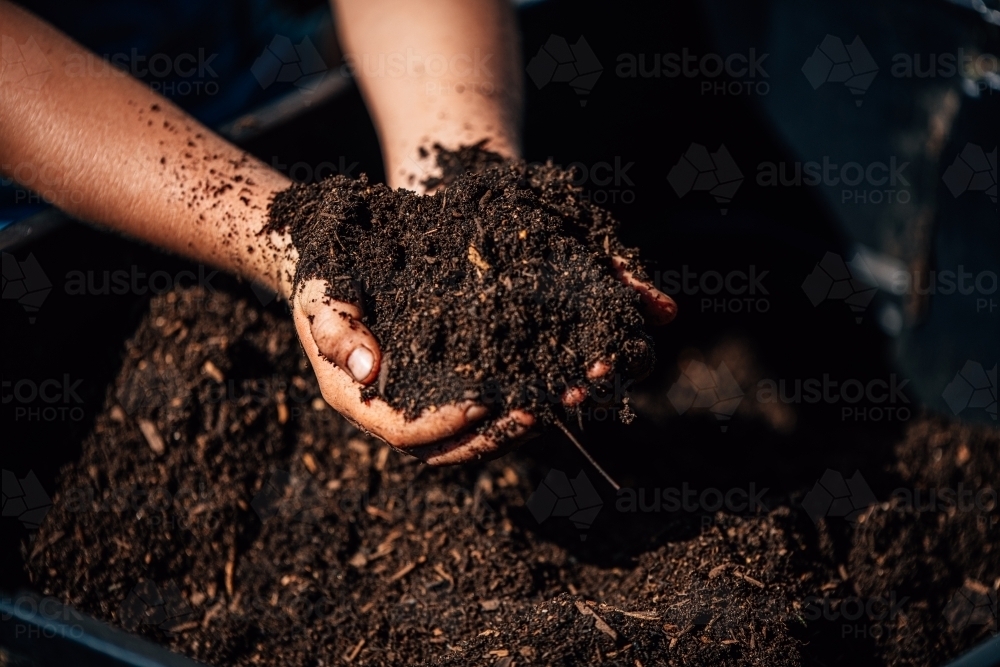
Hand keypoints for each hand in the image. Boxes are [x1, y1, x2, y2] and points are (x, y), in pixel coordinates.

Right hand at [289, 259, 675, 464]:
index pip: (407, 431)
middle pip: (453, 444)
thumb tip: (369, 369)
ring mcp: (427, 401)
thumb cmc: (323, 278)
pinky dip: (527, 392)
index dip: (447, 423)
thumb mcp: (320, 296)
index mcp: (361, 401)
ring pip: (480, 430)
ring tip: (570, 393)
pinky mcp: (452, 382)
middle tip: (545, 409)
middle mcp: (397, 411)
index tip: (484, 404)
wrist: (333, 262)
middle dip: (501, 432)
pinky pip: (492, 401)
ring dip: (526, 418)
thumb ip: (337, 331)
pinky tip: (563, 372)